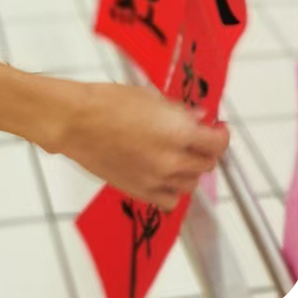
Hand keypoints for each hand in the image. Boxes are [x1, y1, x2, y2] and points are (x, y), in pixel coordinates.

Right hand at [38, 79, 228, 210]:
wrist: (76, 122)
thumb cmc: (108, 102)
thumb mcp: (149, 97)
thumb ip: (179, 112)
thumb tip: (199, 119)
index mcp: (178, 132)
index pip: (217, 143)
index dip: (221, 134)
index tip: (217, 128)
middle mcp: (173, 160)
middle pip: (207, 165)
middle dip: (206, 151)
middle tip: (197, 139)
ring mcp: (158, 180)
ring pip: (190, 184)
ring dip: (190, 170)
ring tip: (177, 156)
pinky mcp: (141, 192)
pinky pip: (170, 200)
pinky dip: (173, 190)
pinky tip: (163, 175)